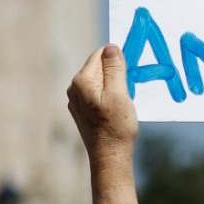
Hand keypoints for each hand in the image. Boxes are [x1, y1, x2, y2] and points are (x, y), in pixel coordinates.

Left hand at [68, 45, 137, 171]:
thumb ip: (114, 68)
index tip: (129, 75)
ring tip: (122, 103)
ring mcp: (76, 100)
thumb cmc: (117, 126)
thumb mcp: (120, 93)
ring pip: (99, 80)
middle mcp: (74, 88)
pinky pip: (97, 93)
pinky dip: (108, 96)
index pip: (101, 54)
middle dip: (115, 73)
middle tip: (127, 91)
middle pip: (99, 67)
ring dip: (113, 85)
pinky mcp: (81, 110)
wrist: (110, 156)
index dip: (118, 61)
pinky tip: (115, 110)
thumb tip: (111, 47)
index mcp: (82, 80)